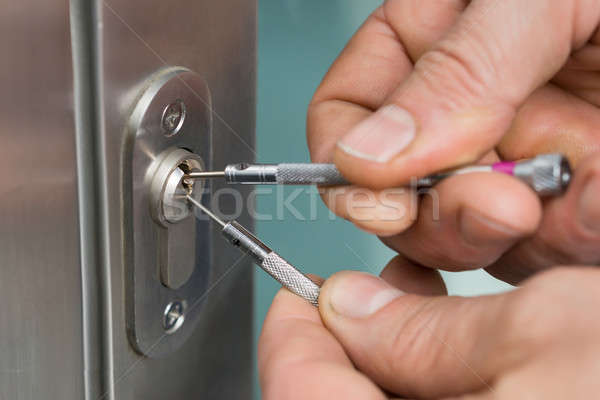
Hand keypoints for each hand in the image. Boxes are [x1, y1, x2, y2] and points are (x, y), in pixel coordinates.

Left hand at [259, 263, 599, 398]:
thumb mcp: (552, 338)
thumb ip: (427, 332)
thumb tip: (347, 308)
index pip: (297, 388)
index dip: (292, 331)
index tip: (303, 289)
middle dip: (354, 342)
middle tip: (378, 288)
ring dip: (404, 359)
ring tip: (432, 305)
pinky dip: (449, 385)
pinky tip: (476, 350)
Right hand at [308, 0, 599, 282]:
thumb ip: (457, 67)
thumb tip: (365, 154)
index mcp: (433, 44)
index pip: (346, 113)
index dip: (344, 159)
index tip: (378, 190)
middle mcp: (463, 113)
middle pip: (396, 192)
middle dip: (434, 213)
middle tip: (493, 200)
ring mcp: (513, 162)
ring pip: (462, 233)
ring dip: (504, 233)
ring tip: (561, 199)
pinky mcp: (568, 204)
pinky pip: (542, 246)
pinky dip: (571, 238)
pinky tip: (599, 206)